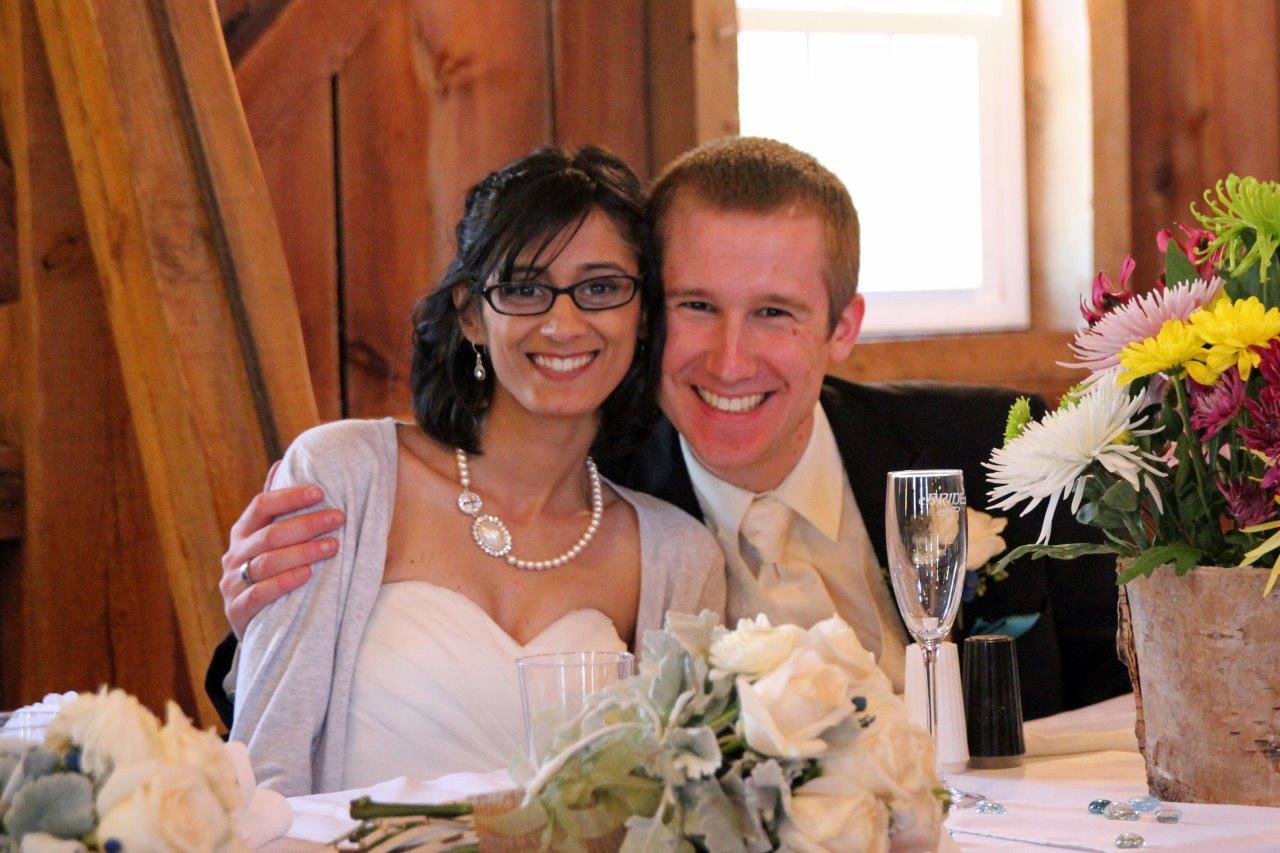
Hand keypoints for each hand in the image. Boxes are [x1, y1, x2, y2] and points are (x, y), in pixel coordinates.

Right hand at [219, 461, 344, 638]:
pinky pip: (259, 595)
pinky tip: (307, 575)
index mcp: (243, 533)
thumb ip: (274, 507)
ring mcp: (232, 584)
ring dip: (303, 552)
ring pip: (267, 563)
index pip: (262, 505)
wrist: (252, 622)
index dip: (290, 496)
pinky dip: (284, 583)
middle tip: (339, 518)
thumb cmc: (268, 572)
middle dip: (306, 524)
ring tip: (333, 546)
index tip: (321, 492)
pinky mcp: (237, 611)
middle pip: (270, 534)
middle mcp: (234, 555)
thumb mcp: (268, 539)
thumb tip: (280, 462)